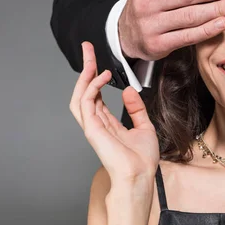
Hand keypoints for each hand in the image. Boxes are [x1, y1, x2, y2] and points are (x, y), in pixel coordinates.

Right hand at [69, 42, 159, 185]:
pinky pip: (86, 101)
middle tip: (88, 48)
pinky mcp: (91, 128)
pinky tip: (102, 76)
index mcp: (107, 123)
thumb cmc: (142, 160)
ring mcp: (92, 125)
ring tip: (90, 57)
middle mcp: (96, 123)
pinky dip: (92, 86)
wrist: (140, 176)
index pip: (97, 95)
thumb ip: (136, 108)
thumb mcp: (144, 127)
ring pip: (80, 93)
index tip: (99, 60)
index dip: (96, 76)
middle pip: (85, 90)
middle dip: (86, 68)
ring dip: (84, 73)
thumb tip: (129, 90)